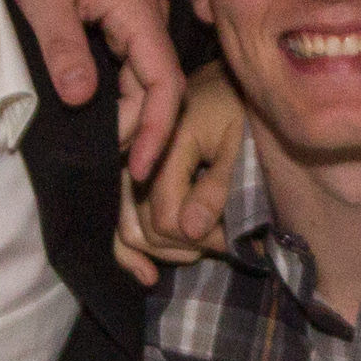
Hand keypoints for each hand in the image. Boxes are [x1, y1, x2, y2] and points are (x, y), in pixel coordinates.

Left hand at [6, 0, 181, 177]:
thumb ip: (64, 48)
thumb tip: (81, 99)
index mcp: (138, 9)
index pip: (165, 84)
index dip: (156, 131)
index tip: (138, 169)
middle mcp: (150, 10)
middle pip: (159, 85)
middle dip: (140, 130)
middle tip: (111, 167)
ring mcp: (140, 7)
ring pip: (146, 73)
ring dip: (130, 111)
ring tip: (105, 147)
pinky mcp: (125, 6)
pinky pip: (133, 57)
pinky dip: (122, 89)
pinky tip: (101, 110)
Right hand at [117, 62, 247, 286]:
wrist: (225, 85)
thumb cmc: (241, 112)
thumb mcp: (240, 145)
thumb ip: (216, 187)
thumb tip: (190, 231)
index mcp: (164, 141)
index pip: (164, 215)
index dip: (199, 238)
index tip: (230, 238)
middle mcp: (136, 156)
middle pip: (143, 226)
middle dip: (182, 245)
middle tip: (217, 243)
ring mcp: (127, 167)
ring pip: (128, 230)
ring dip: (162, 251)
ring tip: (195, 251)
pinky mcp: (127, 177)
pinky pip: (119, 221)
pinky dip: (131, 253)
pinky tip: (147, 276)